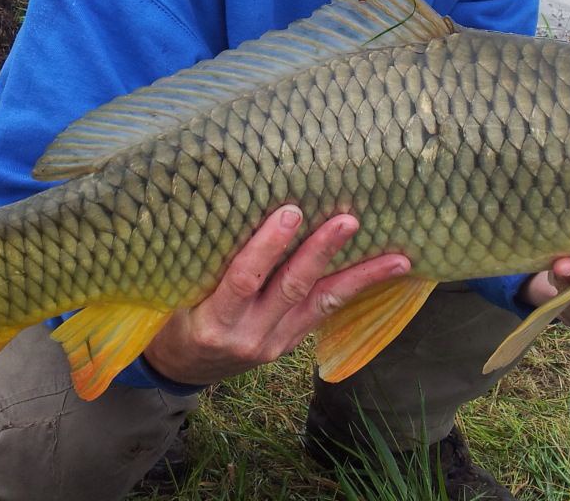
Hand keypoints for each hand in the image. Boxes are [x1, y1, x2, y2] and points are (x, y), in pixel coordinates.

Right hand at [142, 205, 409, 385]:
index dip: (268, 246)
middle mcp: (248, 335)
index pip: (244, 279)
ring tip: (396, 258)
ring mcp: (273, 343)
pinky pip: (324, 313)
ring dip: (359, 278)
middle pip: (291, 289)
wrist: (181, 369)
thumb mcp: (174, 292)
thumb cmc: (172, 316)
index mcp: (213, 320)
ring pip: (320, 304)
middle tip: (348, 221)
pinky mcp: (289, 344)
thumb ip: (201, 259)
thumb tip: (225, 198)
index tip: (291, 212)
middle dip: (321, 253)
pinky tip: (383, 273)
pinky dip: (353, 290)